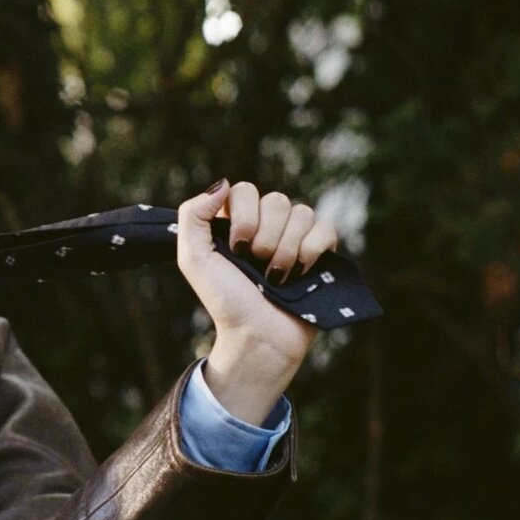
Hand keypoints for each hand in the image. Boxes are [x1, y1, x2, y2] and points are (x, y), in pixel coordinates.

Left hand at [176, 179, 339, 416]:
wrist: (259, 336)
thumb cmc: (225, 301)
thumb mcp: (194, 259)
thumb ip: (193, 215)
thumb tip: (222, 183)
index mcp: (237, 222)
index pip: (245, 190)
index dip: (244, 217)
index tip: (236, 248)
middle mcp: (267, 225)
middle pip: (277, 201)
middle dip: (266, 239)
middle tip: (257, 266)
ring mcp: (296, 237)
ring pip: (303, 213)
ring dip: (286, 250)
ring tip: (277, 277)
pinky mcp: (321, 252)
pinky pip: (326, 228)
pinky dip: (313, 250)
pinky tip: (301, 272)